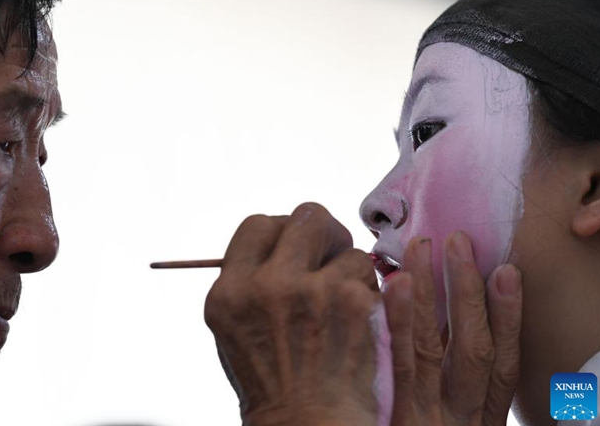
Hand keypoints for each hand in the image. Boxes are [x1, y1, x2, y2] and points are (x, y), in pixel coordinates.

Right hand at [204, 203, 400, 425]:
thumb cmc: (271, 384)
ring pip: (347, 247)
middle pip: (306, 216)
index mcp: (229, 291)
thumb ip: (247, 283)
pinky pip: (370, 274)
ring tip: (342, 308)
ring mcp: (311, 290)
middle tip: (331, 254)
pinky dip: (370, 294)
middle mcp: (266, 285)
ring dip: (349, 271)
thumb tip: (279, 245)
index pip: (258, 225)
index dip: (282, 231)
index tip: (295, 247)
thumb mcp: (232, 330)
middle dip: (324, 232)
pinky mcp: (352, 301)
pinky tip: (358, 322)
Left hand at [382, 232, 522, 425]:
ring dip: (431, 293)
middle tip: (459, 241)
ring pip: (434, 347)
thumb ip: (447, 383)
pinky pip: (397, 365)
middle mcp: (459, 417)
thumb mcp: (447, 424)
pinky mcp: (392, 417)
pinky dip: (398, 322)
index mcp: (479, 420)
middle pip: (473, 348)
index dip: (509, 315)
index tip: (508, 272)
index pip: (502, 362)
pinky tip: (394, 286)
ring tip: (425, 247)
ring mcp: (425, 417)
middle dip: (467, 291)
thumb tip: (445, 325)